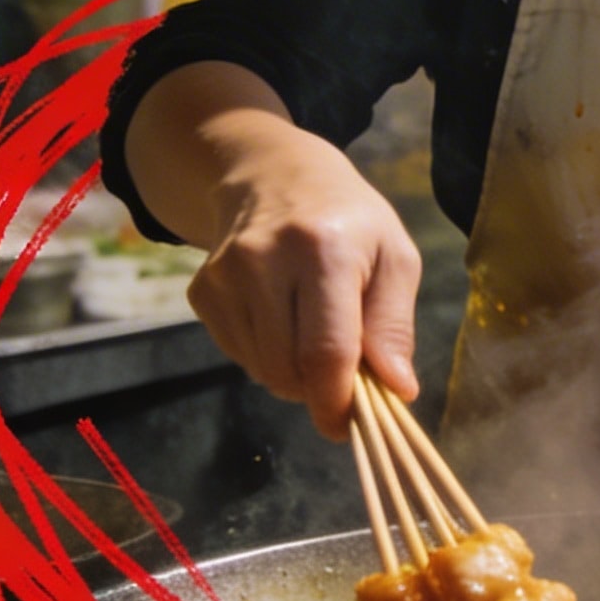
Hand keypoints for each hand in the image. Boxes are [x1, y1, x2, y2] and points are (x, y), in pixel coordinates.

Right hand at [185, 120, 421, 438]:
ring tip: (313, 329)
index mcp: (323, 248)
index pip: (326, 351)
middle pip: (288, 370)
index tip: (352, 425)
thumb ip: (394, 325)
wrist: (274, 175)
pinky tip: (281, 317)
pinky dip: (266, 355)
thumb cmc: (349, 221)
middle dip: (320, 389)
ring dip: (294, 372)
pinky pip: (238, 356)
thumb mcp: (394, 257)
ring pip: (261, 371)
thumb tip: (397, 391)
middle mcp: (264, 259)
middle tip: (345, 370)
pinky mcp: (201, 291)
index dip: (339, 402)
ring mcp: (224, 275)